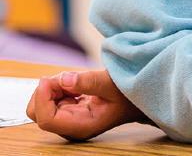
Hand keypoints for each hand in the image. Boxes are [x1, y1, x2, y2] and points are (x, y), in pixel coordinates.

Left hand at [26, 70, 144, 140]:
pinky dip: (58, 86)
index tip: (49, 79)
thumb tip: (63, 79)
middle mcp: (71, 126)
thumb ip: (89, 82)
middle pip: (39, 113)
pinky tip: (76, 83)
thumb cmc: (129, 94)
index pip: (46, 119)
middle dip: (47, 91)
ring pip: (43, 103)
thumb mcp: (113, 84)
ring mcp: (69, 119)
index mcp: (81, 126)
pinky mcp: (69, 111)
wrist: (139, 99)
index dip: (42, 98)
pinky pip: (52, 98)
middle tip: (67, 77)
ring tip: (76, 79)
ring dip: (53, 86)